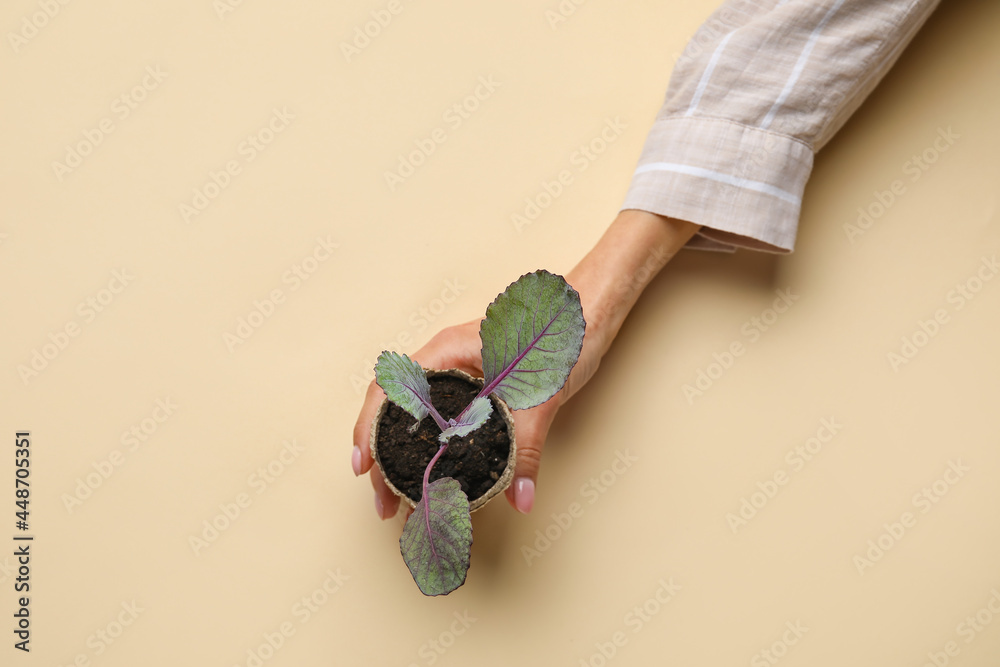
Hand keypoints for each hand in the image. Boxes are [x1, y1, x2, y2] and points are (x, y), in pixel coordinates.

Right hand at [351, 314, 602, 517]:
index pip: (389, 391)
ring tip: (405, 504)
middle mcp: (444, 363)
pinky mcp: (475, 392)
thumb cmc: (563, 336)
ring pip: (416, 422)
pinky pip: (440, 424)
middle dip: (384, 460)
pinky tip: (437, 482)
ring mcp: (457, 377)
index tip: (365, 467)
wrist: (590, 317)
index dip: (369, 429)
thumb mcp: (541, 395)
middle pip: (395, 413)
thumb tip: (520, 497)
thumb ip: (526, 447)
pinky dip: (432, 454)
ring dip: (406, 461)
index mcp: (447, 352)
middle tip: (387, 505)